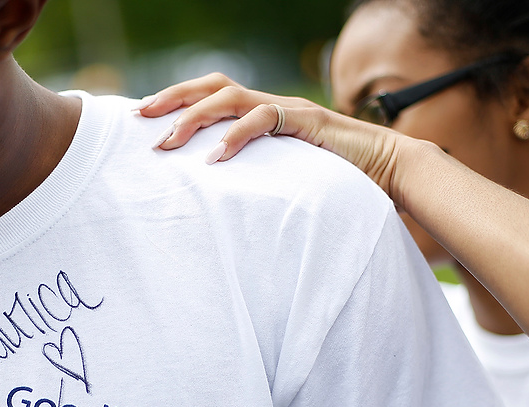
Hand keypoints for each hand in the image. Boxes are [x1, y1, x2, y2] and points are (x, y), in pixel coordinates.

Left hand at [137, 73, 405, 202]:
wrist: (389, 169)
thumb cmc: (335, 180)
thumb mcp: (282, 177)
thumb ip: (254, 178)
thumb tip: (215, 198)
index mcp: (261, 114)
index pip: (211, 96)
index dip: (177, 101)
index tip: (142, 118)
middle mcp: (269, 104)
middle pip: (211, 86)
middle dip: (172, 98)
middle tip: (140, 117)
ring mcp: (286, 109)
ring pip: (229, 97)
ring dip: (193, 117)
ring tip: (167, 140)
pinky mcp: (304, 121)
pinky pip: (262, 119)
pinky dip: (234, 136)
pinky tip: (215, 158)